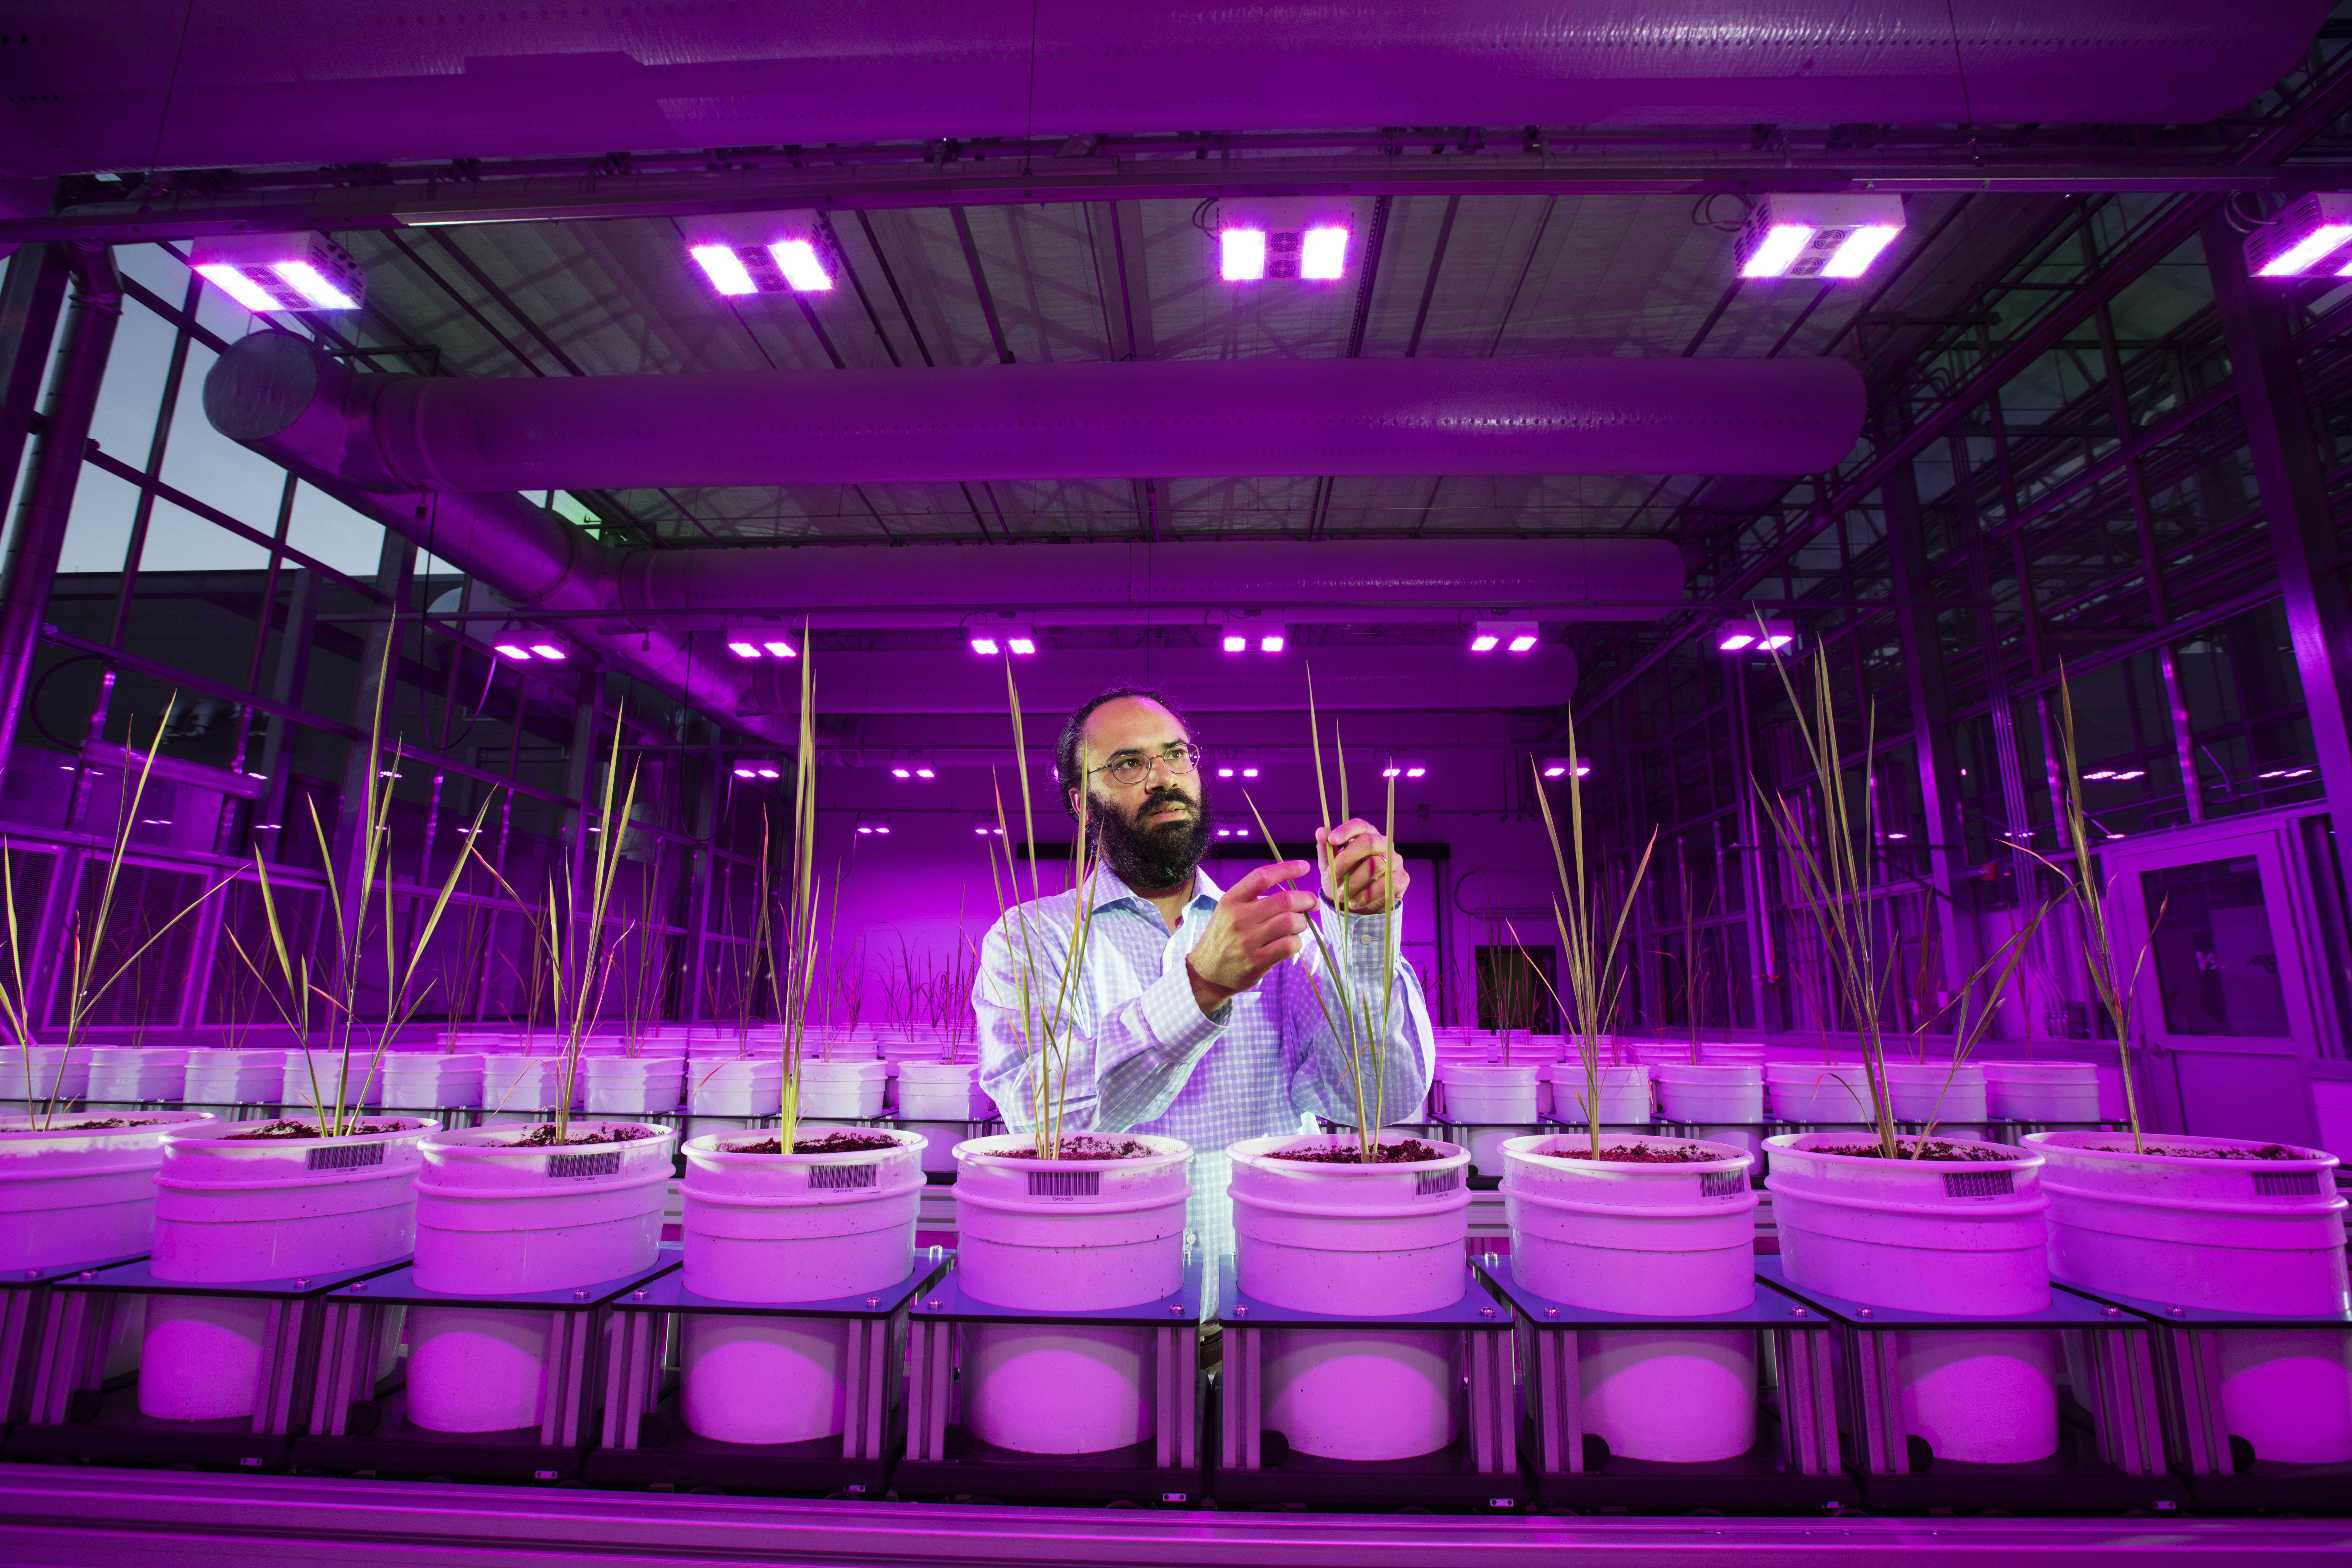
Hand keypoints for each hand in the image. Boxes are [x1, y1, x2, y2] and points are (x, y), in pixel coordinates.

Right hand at [1185, 860, 1316, 1013]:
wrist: (1206, 972)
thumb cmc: (1223, 938)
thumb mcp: (1228, 911)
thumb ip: (1253, 899)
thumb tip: (1292, 893)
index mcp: (1231, 900)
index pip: (1262, 877)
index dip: (1287, 869)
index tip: (1304, 867)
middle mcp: (1239, 918)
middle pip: (1284, 900)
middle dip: (1306, 899)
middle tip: (1312, 903)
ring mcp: (1248, 941)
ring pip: (1290, 922)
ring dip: (1302, 922)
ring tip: (1299, 925)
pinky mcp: (1257, 961)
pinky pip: (1289, 945)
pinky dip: (1297, 942)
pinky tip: (1292, 942)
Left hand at [1317, 819, 1408, 913]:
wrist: (1357, 905)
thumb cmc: (1344, 881)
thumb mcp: (1330, 868)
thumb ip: (1326, 851)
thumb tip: (1319, 831)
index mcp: (1366, 835)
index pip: (1360, 825)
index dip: (1346, 830)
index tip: (1331, 840)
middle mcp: (1383, 845)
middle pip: (1369, 842)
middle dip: (1347, 858)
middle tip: (1332, 874)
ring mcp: (1395, 861)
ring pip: (1376, 865)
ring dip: (1354, 883)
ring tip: (1341, 895)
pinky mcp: (1401, 879)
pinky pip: (1386, 884)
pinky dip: (1367, 895)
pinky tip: (1354, 902)